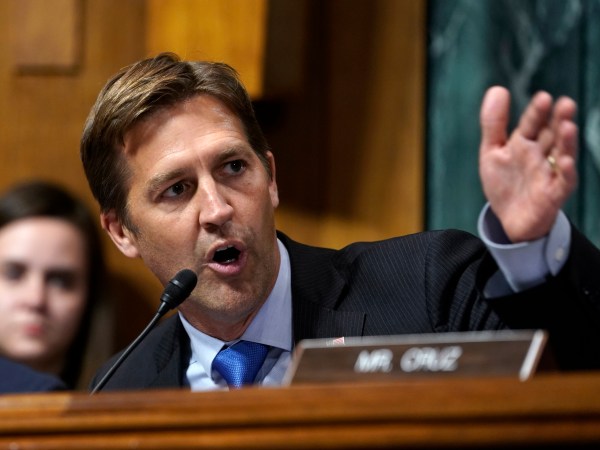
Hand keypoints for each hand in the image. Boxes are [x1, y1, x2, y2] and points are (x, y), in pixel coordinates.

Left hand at [479, 86, 577, 241]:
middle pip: (552, 134)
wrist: (509, 219)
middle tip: (565, 103)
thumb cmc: (504, 182)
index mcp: (524, 142)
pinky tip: (566, 161)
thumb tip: (498, 88)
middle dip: (559, 120)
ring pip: (562, 154)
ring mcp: (549, 173)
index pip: (532, 123)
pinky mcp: (553, 193)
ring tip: (568, 126)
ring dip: (566, 141)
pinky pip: (563, 182)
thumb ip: (493, 123)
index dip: (537, 112)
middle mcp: (541, 154)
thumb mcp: (492, 151)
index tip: (543, 97)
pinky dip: (566, 172)